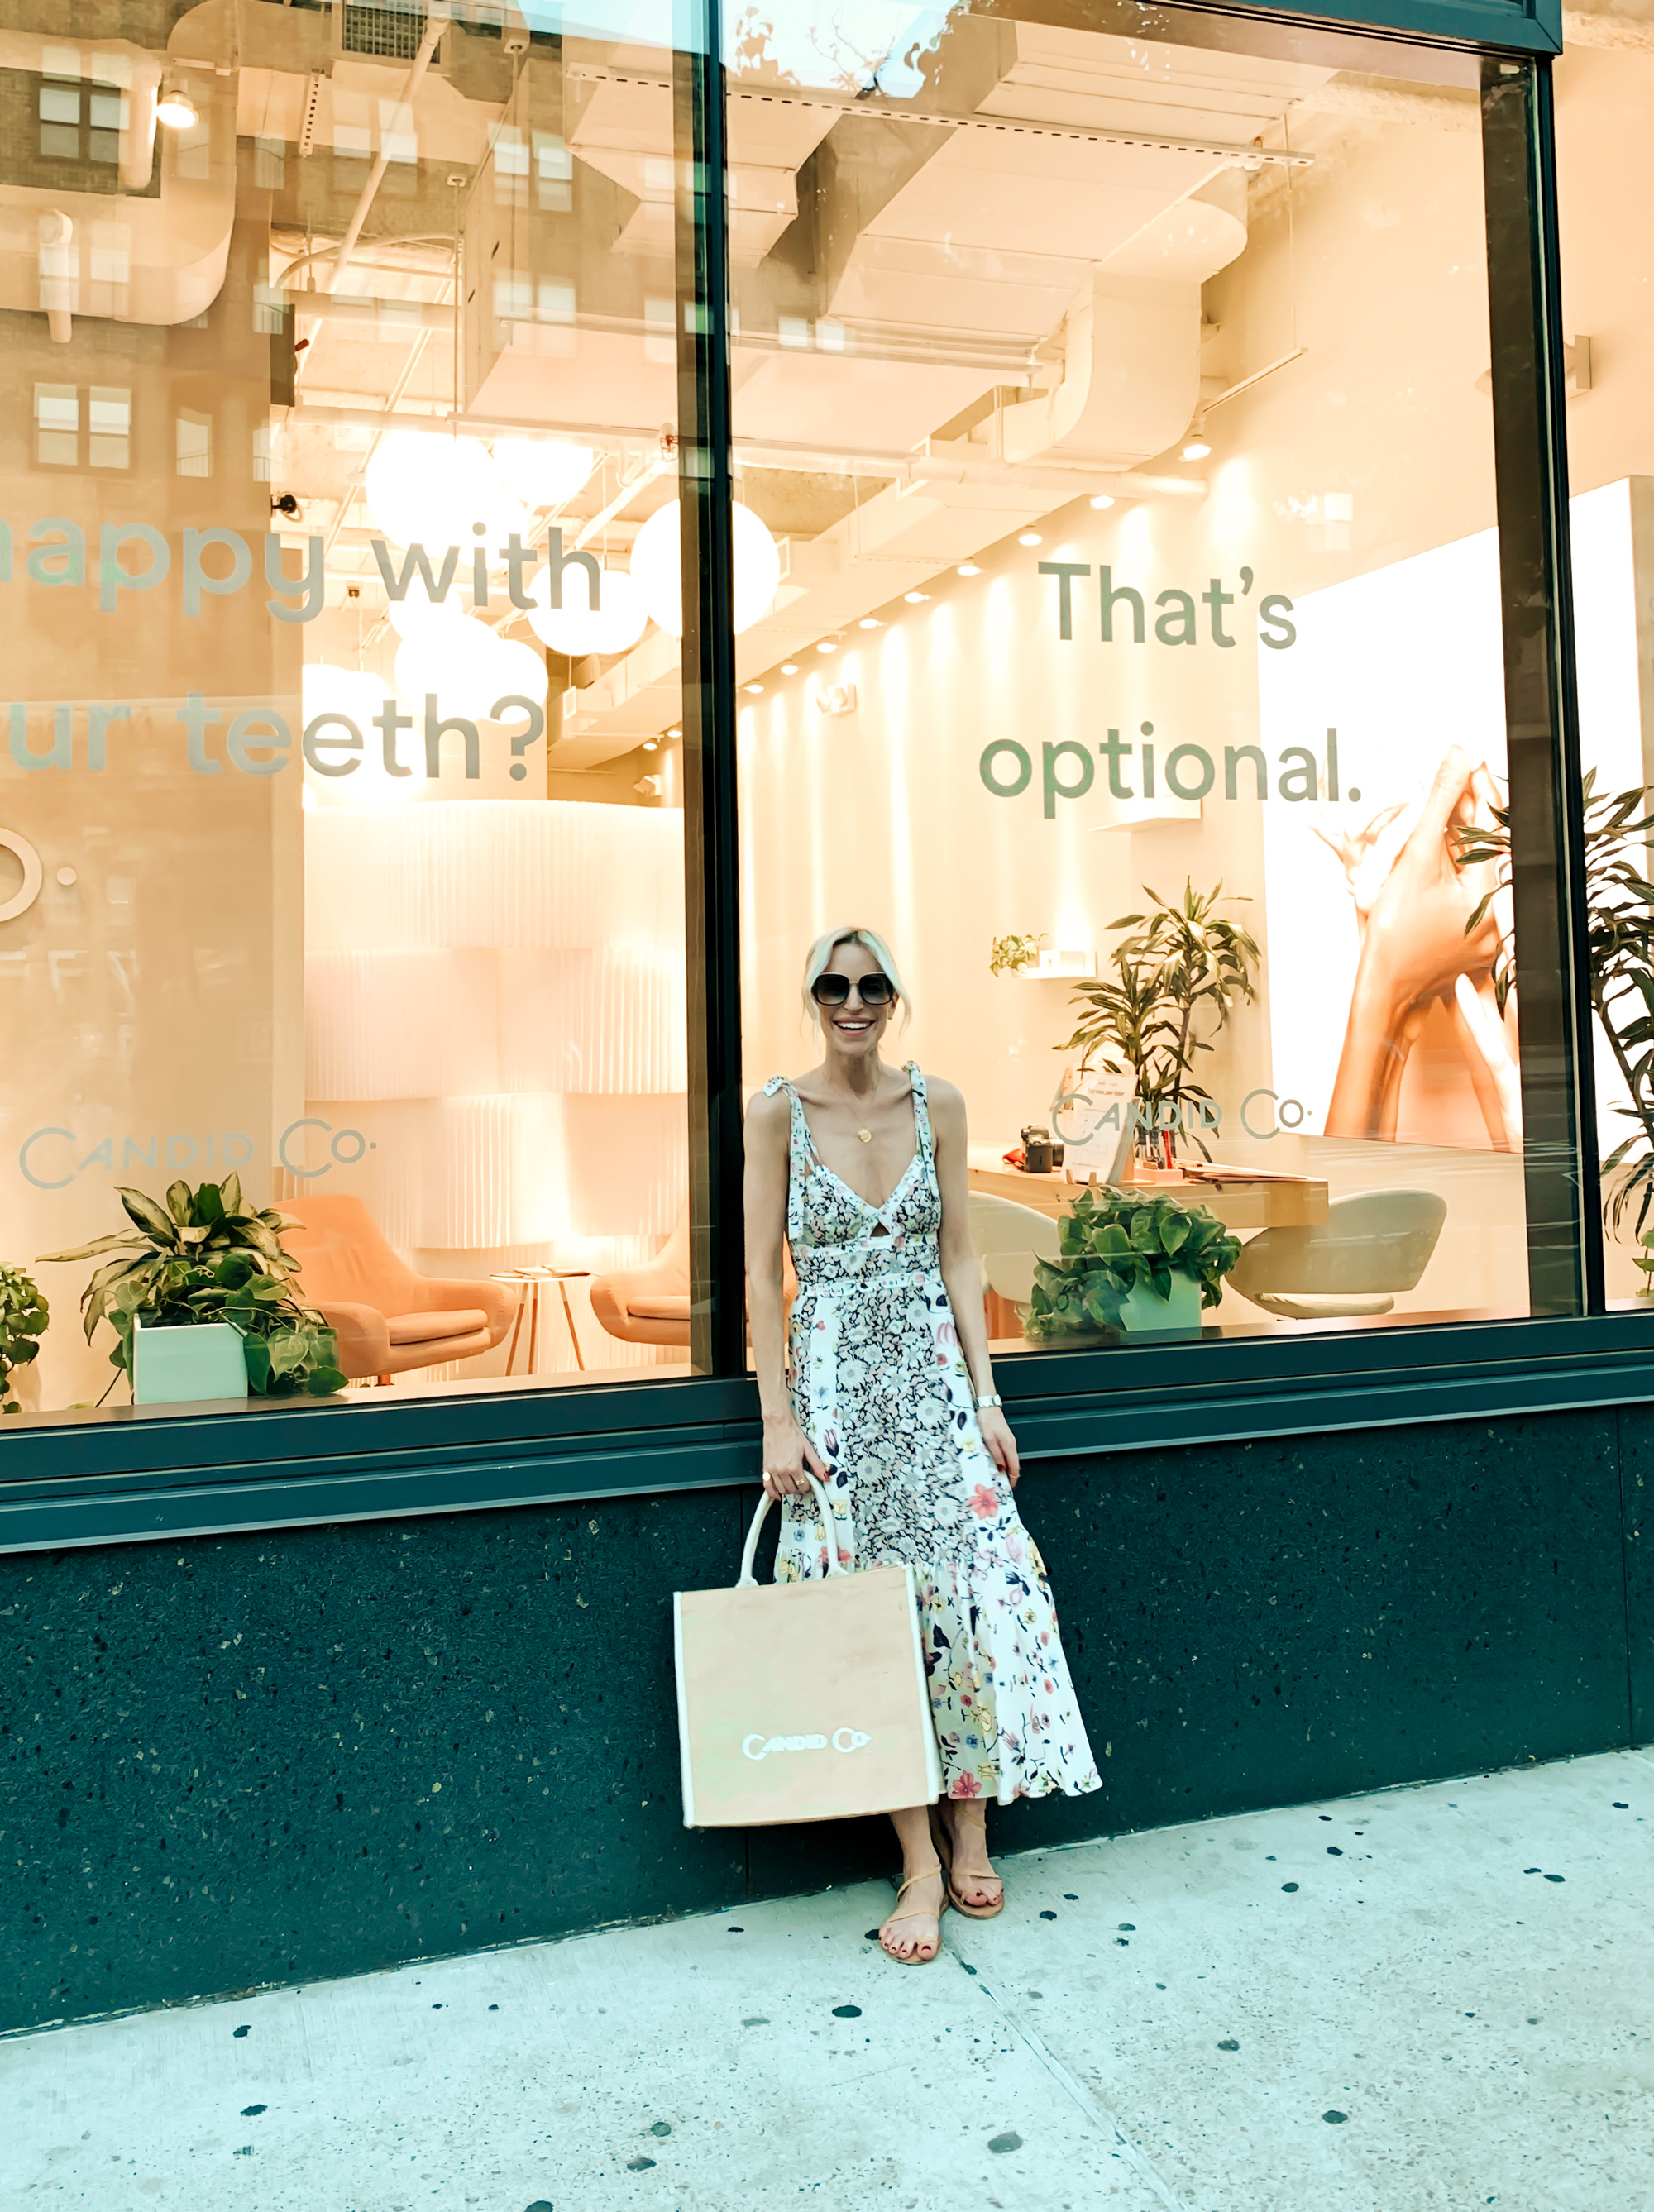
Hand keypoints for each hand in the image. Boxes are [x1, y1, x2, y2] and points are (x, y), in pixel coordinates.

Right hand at [761, 1414, 826, 1501]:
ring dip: (788, 1490)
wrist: (778, 1424)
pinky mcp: (766, 1467)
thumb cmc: (791, 1434)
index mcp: (793, 1467)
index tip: (809, 1483)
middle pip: (792, 1489)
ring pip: (781, 1489)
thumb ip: (817, 1465)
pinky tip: (776, 1495)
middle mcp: (782, 1470)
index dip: (808, 1486)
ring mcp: (772, 1470)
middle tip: (802, 1484)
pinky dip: (771, 1493)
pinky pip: (767, 1485)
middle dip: (799, 1489)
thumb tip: (824, 1476)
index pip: (803, 1485)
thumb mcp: (808, 1449)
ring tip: (793, 1485)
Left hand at [977, 1405, 1019, 1487]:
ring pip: (1011, 1458)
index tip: (1010, 1487)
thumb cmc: (987, 1421)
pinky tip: (998, 1464)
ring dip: (1007, 1468)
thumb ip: (996, 1454)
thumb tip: (1002, 1468)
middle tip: (1004, 1485)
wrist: (988, 1406)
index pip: (1015, 1466)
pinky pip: (1007, 1453)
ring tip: (1000, 1477)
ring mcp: (1009, 1440)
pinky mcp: (1005, 1438)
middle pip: (1014, 1463)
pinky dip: (1005, 1461)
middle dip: (1011, 1475)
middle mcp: (1011, 1444)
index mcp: (1009, 1445)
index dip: (1013, 1478)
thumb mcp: (989, 1439)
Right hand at [1353, 746, 1502, 1012]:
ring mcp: (1489, 926)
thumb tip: (1454, 762)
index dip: (1480, 789)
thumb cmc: (1395, 938)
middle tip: (1451, 784)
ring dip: (1459, 838)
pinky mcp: (1476, 934)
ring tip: (1437, 821)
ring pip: (1479, 866)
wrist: (1386, 983)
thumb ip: (1437, 804)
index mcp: (1492, 894)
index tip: (1469, 764)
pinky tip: (1436, 856)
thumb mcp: (1415, 860)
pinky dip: (1455, 867)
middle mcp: (1499, 912)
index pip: (1492, 825)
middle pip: (1488, 845)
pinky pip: (1471, 888)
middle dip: (1468, 812)